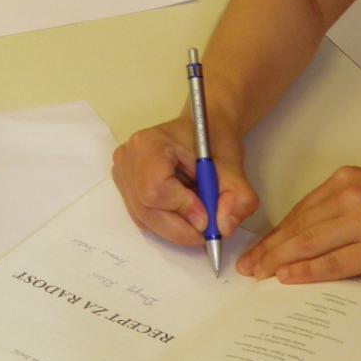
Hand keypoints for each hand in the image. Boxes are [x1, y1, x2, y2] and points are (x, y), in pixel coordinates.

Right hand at [111, 117, 259, 248]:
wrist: (205, 130)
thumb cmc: (214, 143)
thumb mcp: (235, 170)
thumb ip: (238, 200)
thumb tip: (224, 228)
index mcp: (149, 144)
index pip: (155, 189)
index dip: (183, 208)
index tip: (207, 215)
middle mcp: (128, 158)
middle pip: (147, 210)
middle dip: (181, 227)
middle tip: (207, 229)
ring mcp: (122, 173)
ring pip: (145, 219)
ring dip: (176, 227)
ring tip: (197, 212)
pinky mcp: (124, 187)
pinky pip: (144, 218)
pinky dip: (167, 223)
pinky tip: (183, 209)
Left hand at [238, 166, 360, 282]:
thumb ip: (346, 205)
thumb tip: (314, 231)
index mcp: (348, 179)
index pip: (301, 209)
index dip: (277, 231)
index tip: (259, 246)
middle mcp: (350, 196)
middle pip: (298, 226)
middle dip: (269, 248)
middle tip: (248, 265)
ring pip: (308, 244)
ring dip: (279, 261)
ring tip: (259, 274)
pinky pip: (332, 263)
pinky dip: (307, 271)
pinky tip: (288, 277)